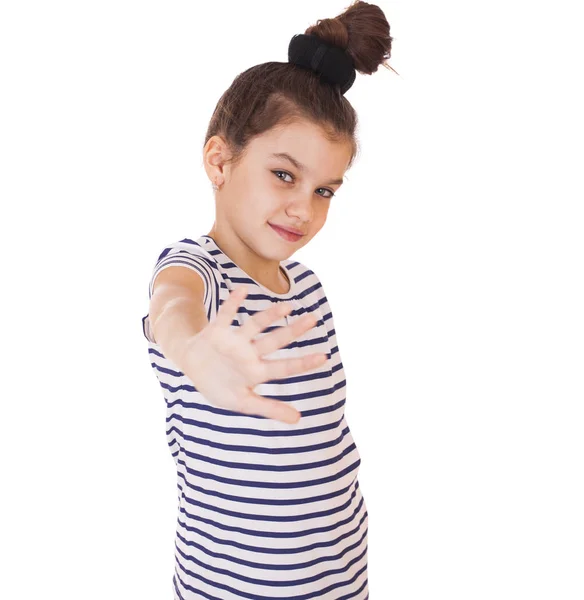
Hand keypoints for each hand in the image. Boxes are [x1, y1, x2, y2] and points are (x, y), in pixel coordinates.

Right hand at [180, 286, 327, 424]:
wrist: (192, 366)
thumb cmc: (220, 386)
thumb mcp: (242, 402)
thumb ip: (269, 409)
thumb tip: (298, 419)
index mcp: (256, 371)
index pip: (284, 368)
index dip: (303, 363)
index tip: (325, 357)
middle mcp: (249, 353)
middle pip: (275, 340)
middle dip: (293, 331)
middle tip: (314, 319)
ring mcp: (234, 341)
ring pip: (254, 325)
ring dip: (269, 316)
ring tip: (287, 306)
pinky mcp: (216, 331)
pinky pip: (225, 315)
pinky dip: (232, 303)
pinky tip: (242, 291)